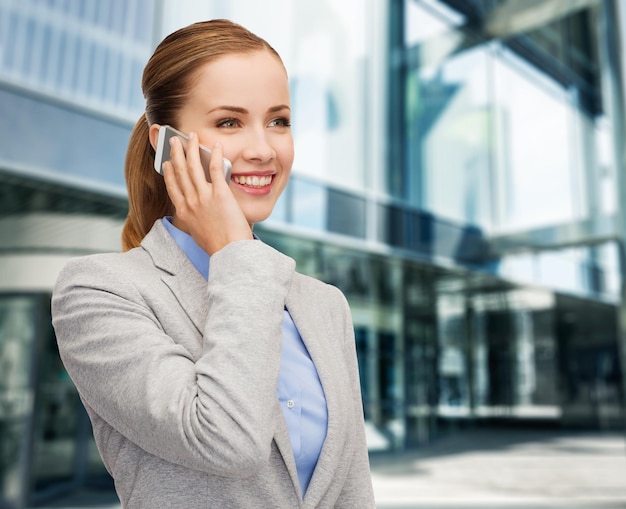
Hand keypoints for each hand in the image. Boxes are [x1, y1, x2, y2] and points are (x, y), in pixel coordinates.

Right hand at [162, 132, 252, 254]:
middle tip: (175, 140)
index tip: (168, 163)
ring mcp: (204, 196)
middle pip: (180, 171)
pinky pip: (215, 169)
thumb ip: (196, 219)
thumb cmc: (218, 246)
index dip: (169, 172)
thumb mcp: (198, 233)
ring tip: (191, 136)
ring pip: (194, 166)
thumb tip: (199, 211)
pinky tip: (215, 145)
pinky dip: (215, 155)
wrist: (229, 251)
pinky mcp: (220, 193)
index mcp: (184, 212)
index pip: (172, 187)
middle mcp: (191, 202)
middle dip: (177, 153)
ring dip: (191, 148)